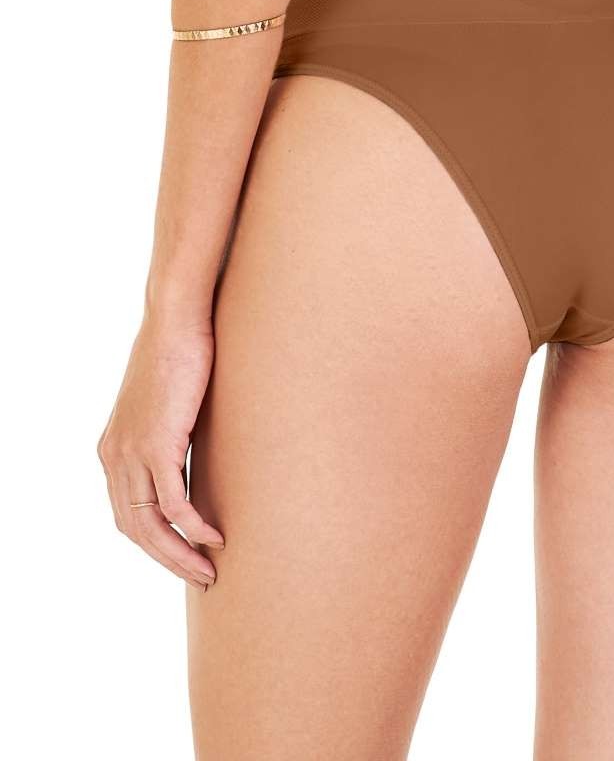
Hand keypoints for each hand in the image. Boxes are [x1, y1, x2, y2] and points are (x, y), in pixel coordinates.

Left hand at [98, 314, 223, 589]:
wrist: (176, 319)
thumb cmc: (181, 353)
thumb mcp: (169, 404)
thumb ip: (172, 432)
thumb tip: (196, 450)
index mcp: (113, 449)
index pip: (127, 515)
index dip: (155, 544)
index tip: (186, 557)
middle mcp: (114, 456)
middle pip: (134, 530)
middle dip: (167, 559)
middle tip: (201, 577)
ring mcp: (132, 451)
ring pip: (150, 524)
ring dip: (180, 553)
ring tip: (210, 569)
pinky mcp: (156, 442)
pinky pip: (172, 502)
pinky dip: (193, 526)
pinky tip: (216, 536)